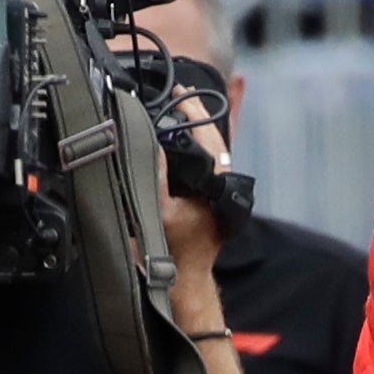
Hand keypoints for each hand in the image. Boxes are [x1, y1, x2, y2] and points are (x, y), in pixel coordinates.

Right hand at [158, 94, 229, 270]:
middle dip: (196, 115)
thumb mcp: (158, 212)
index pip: (210, 137)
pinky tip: (179, 138)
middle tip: (179, 93)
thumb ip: (154, 176)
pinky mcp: (209, 199)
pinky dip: (193, 147)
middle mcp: (221, 186)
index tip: (180, 93)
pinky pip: (204, 164)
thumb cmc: (173, 250)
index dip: (194, 112)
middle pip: (214, 140)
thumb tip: (151, 142)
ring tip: (178, 108)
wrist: (184, 280)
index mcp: (216, 184)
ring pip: (212, 151)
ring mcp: (217, 192)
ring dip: (195, 129)